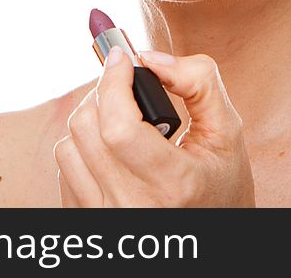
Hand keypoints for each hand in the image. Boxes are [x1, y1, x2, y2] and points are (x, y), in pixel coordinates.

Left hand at [54, 47, 254, 206]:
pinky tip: (111, 148)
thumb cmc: (220, 181)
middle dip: (104, 93)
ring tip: (121, 119)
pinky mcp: (86, 219)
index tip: (122, 58)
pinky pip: (64, 168)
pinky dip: (82, 146)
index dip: (113, 83)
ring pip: (68, 145)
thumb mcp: (226, 130)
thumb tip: (149, 57)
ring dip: (90, 119)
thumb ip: (199, 82)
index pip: (120, 127)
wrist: (210, 233)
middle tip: (126, 88)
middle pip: (87, 128)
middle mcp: (133, 206)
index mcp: (174, 184)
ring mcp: (105, 216)